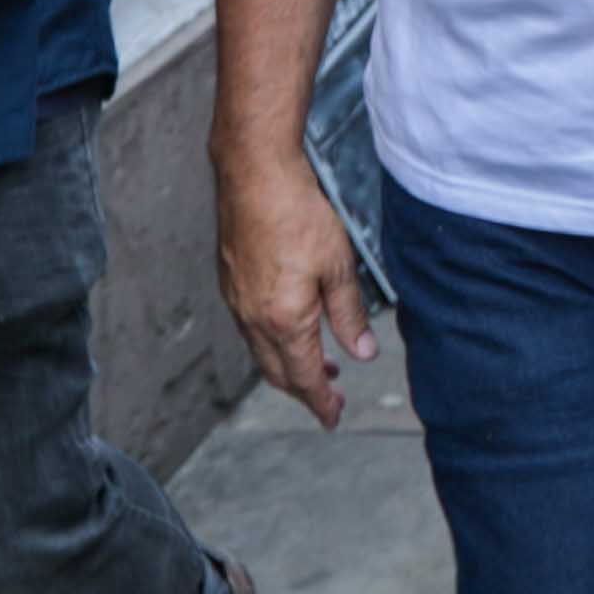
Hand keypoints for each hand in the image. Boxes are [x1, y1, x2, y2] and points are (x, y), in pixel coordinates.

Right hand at [217, 135, 378, 426]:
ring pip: (261, 351)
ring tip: (320, 366)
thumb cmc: (297, 214)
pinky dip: (273, 341)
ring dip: (289, 365)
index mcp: (282, 320)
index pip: (305, 377)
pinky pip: (250, 328)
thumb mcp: (338, 267)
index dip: (321, 402)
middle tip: (330, 400)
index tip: (334, 418)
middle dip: (305, 391)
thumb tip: (363, 354)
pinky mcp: (230, 281)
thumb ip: (350, 315)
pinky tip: (291, 328)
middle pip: (277, 372)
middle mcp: (252, 318)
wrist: (254, 174)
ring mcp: (236, 300)